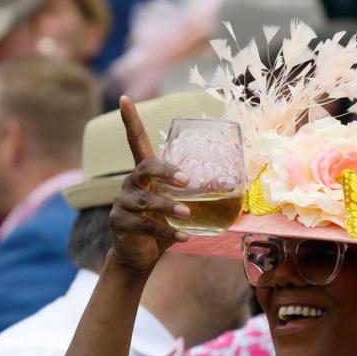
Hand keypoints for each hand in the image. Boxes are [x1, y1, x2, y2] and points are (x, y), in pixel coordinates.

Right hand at [107, 96, 191, 274]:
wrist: (139, 256)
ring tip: (187, 214)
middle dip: (165, 171)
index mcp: (144, 175)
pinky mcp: (119, 223)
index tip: (125, 99)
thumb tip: (237, 189)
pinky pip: (145, 225)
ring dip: (168, 206)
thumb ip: (194, 196)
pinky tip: (183, 237)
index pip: (135, 142)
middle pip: (144, 168)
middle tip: (186, 181)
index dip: (130, 121)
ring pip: (145, 200)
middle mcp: (130, 184)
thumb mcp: (178, 207)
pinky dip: (167, 231)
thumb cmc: (162, 226)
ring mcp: (122, 203)